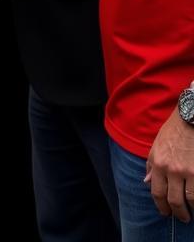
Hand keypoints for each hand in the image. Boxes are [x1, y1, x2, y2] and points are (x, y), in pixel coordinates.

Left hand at [146, 107, 193, 221]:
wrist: (191, 118)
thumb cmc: (174, 131)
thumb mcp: (157, 145)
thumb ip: (152, 165)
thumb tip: (147, 182)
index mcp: (158, 162)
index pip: (157, 192)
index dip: (161, 206)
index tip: (165, 212)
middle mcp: (171, 169)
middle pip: (173, 200)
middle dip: (177, 213)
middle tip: (182, 217)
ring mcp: (188, 172)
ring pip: (190, 201)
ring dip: (191, 211)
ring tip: (192, 214)